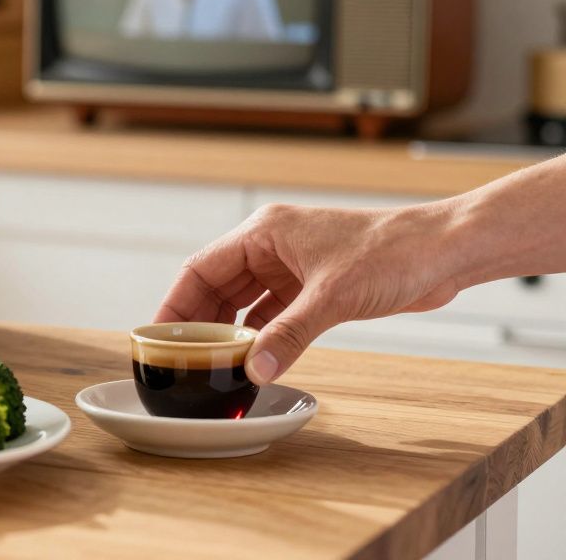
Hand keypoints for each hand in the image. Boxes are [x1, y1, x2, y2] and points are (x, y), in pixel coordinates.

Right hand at [154, 202, 463, 383]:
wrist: (445, 251)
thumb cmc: (393, 251)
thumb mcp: (331, 298)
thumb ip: (288, 335)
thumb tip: (253, 370)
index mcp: (264, 232)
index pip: (201, 269)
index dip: (175, 304)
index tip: (156, 335)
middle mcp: (271, 245)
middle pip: (216, 286)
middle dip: (199, 323)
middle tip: (180, 360)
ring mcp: (291, 265)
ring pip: (242, 301)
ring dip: (228, 331)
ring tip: (210, 364)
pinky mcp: (313, 285)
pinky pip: (271, 312)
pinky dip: (259, 334)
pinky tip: (251, 358)